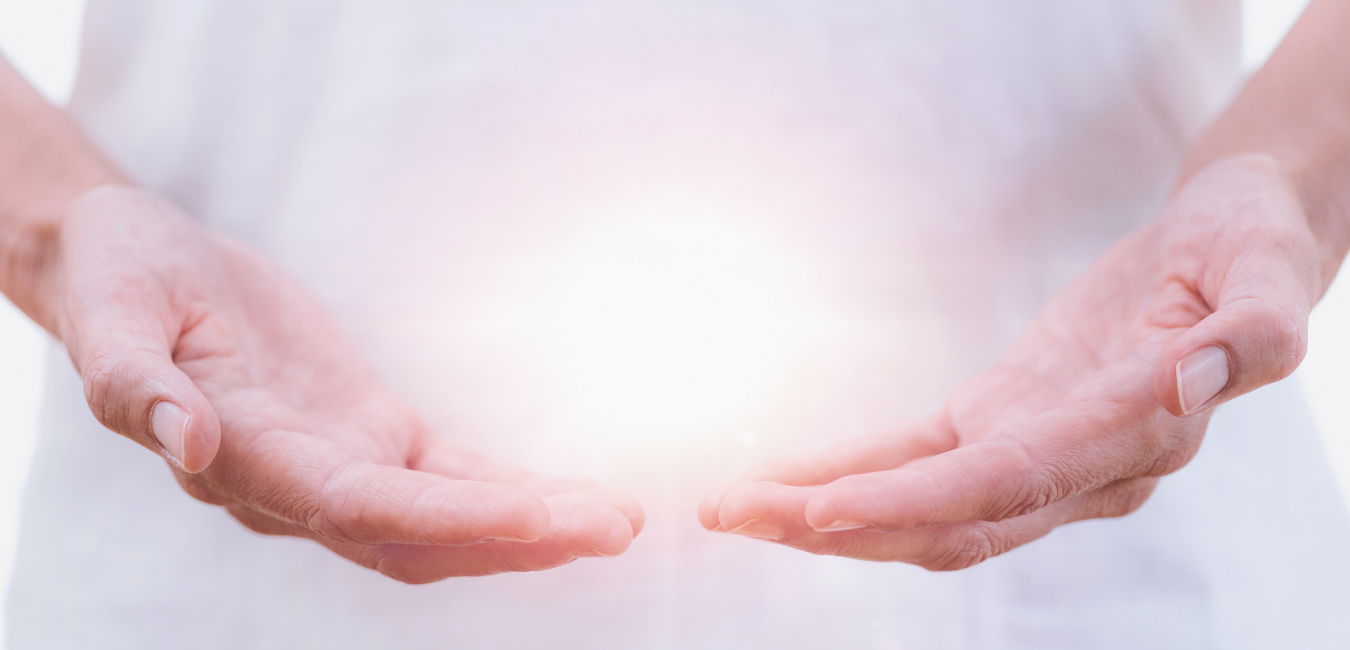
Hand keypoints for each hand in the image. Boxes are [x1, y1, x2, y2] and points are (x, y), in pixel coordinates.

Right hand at [51, 185, 641, 582]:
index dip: (453, 517)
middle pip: (421, 535)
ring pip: (444, 519)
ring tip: (616, 521)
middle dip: (519, 537)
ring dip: (528, 526)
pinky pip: (447, 474)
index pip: (361, 507)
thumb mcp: (114, 311)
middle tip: (615, 528)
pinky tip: (568, 495)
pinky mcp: (368, 434)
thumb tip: (190, 444)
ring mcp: (338, 464)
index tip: (543, 514)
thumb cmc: (120, 278)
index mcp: (246, 458)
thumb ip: (137, 384)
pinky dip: (507, 489)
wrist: (135, 265)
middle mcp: (298, 483)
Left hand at [699, 154, 1319, 569]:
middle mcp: (1079, 469)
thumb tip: (1185, 380)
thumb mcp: (1264, 280)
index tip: (825, 509)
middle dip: (835, 525)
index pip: (1009, 481)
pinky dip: (850, 476)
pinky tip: (786, 479)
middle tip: (730, 511)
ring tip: (729, 505)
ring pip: (920, 507)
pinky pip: (917, 461)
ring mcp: (1036, 456)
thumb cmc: (1248, 253)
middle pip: (945, 518)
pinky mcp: (1005, 425)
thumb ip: (1245, 337)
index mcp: (1132, 433)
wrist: (1231, 251)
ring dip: (823, 512)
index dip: (918, 503)